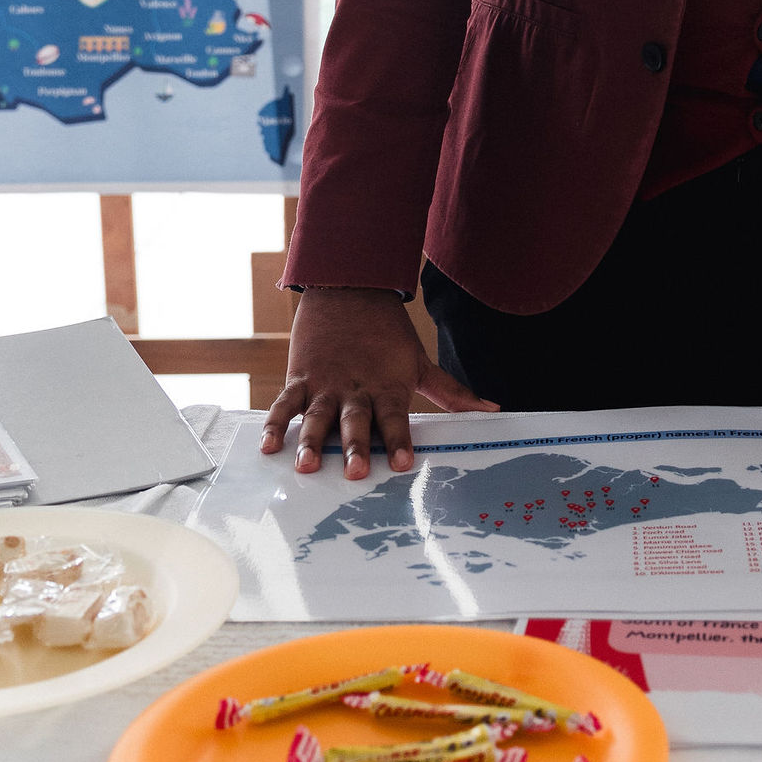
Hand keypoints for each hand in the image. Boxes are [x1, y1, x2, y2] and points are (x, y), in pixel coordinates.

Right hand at [260, 289, 498, 479]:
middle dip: (355, 448)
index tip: (402, 465)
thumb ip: (451, 392)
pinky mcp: (300, 378)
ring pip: (317, 417)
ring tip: (306, 465)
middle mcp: (355, 390)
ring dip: (310, 441)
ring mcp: (325, 385)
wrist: (349, 288)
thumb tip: (492, 410)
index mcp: (386, 388)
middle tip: (355, 473)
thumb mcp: (419, 362)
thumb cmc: (388, 334)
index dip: (398, 442)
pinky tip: (269, 446)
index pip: (395, 420)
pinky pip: (285, 403)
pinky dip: (276, 424)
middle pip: (355, 423)